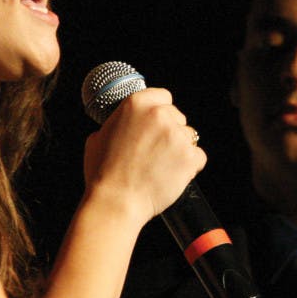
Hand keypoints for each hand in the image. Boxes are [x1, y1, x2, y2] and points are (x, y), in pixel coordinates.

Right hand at [82, 88, 205, 223]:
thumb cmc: (103, 174)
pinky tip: (172, 175)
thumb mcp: (98, 137)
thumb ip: (116, 124)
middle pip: (177, 116)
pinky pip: (198, 156)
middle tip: (156, 151)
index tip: (157, 123)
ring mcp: (177, 135)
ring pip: (189, 136)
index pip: (163, 96)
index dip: (161, 110)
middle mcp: (159, 114)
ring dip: (180, 148)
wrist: (116, 202)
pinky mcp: (190, 156)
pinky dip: (189, 166)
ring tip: (161, 166)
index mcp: (136, 103)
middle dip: (170, 131)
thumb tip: (122, 124)